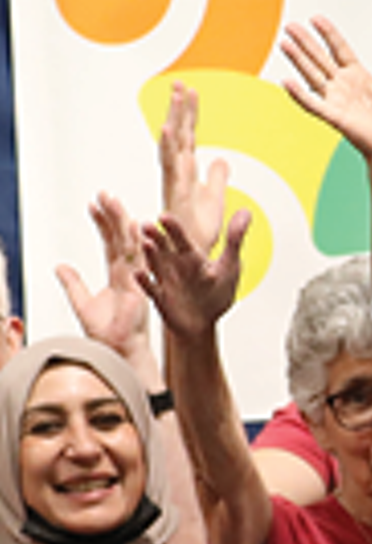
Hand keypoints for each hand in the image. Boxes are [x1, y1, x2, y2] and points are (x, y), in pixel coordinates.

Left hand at [55, 192, 150, 361]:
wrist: (118, 349)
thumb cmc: (106, 333)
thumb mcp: (82, 303)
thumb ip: (73, 283)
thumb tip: (60, 267)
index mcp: (118, 276)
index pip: (110, 244)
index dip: (102, 224)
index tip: (94, 206)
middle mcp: (129, 273)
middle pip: (121, 238)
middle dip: (112, 215)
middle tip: (104, 194)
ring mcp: (137, 278)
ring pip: (130, 243)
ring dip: (122, 221)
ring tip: (112, 200)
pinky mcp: (140, 285)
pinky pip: (138, 259)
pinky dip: (135, 242)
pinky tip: (132, 224)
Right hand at [136, 210, 250, 340]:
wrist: (203, 323)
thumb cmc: (215, 293)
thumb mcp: (229, 265)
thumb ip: (235, 239)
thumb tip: (246, 211)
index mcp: (191, 256)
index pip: (182, 239)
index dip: (174, 229)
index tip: (164, 217)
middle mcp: (176, 266)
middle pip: (165, 249)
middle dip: (157, 237)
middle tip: (147, 225)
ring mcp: (167, 281)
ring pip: (156, 265)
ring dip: (150, 255)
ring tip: (145, 244)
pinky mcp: (162, 299)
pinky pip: (152, 289)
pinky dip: (145, 282)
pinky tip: (139, 274)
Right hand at [159, 80, 231, 255]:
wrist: (191, 262)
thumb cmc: (197, 235)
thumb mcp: (214, 201)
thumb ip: (216, 178)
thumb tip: (221, 159)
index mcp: (185, 176)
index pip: (188, 139)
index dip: (189, 115)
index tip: (191, 89)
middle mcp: (177, 179)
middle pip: (178, 139)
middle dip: (178, 112)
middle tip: (180, 84)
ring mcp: (175, 189)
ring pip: (171, 152)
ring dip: (172, 127)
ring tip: (175, 103)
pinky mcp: (174, 202)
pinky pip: (170, 174)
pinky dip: (169, 152)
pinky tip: (171, 134)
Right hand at [280, 15, 371, 162]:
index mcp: (359, 77)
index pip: (340, 50)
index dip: (329, 34)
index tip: (316, 19)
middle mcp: (344, 87)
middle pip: (320, 59)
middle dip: (306, 42)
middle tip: (290, 26)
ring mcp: (337, 101)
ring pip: (313, 76)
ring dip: (298, 60)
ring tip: (284, 44)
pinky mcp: (335, 117)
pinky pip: (314, 104)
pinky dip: (300, 95)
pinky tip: (287, 82)